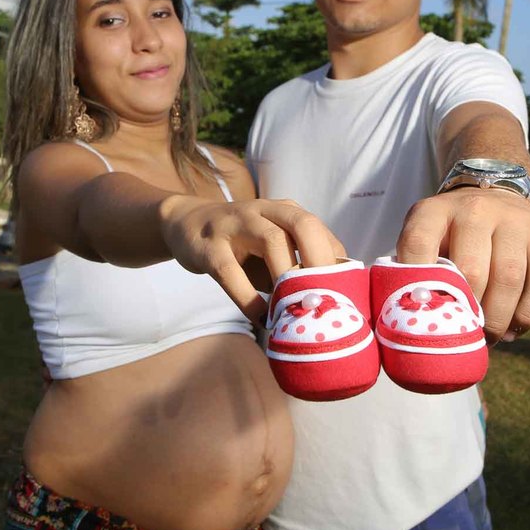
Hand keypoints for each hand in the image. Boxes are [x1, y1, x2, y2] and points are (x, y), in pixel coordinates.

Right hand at [160, 196, 345, 321]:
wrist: (187, 224)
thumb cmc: (241, 247)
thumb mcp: (272, 251)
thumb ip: (296, 267)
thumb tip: (329, 303)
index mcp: (285, 212)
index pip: (320, 232)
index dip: (334, 262)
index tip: (342, 293)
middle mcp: (265, 211)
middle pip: (303, 225)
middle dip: (319, 260)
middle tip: (325, 296)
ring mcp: (236, 225)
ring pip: (271, 241)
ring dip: (287, 277)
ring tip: (294, 309)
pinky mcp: (210, 246)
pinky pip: (231, 271)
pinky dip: (248, 297)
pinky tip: (260, 317)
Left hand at [395, 188, 529, 343]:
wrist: (496, 197)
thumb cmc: (452, 235)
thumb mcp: (428, 239)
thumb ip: (417, 272)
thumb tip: (413, 322)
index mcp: (434, 211)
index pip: (418, 245)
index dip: (418, 283)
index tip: (423, 313)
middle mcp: (474, 210)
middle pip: (471, 271)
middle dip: (469, 313)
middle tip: (465, 335)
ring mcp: (513, 219)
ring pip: (509, 279)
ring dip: (498, 320)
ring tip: (489, 336)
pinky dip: (526, 315)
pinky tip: (513, 328)